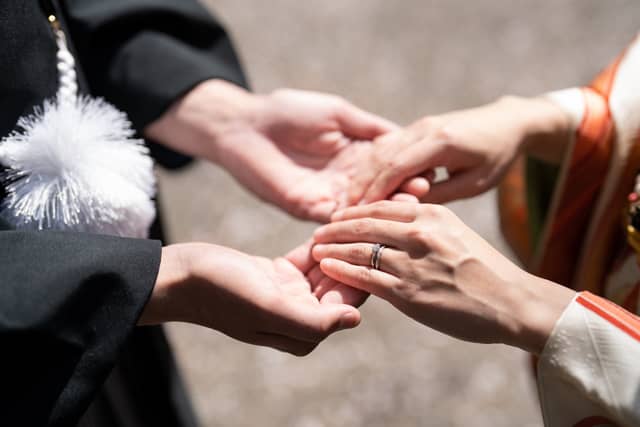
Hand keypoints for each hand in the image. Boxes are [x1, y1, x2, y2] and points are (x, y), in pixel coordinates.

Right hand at [141, 242, 360, 355]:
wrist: (179, 276)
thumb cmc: (219, 292)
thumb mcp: (267, 308)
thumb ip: (311, 320)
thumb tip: (356, 319)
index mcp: (301, 332)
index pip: (346, 304)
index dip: (364, 275)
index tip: (377, 244)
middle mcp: (298, 315)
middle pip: (340, 286)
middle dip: (356, 258)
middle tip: (374, 225)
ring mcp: (288, 294)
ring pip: (327, 270)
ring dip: (341, 248)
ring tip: (359, 220)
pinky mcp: (277, 274)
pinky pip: (308, 258)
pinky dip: (320, 243)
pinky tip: (333, 223)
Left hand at [145, 80, 425, 221]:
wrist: (246, 127)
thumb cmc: (289, 111)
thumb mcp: (337, 113)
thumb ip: (368, 127)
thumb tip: (404, 134)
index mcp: (358, 155)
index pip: (391, 166)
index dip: (409, 169)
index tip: (430, 170)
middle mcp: (350, 180)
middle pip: (382, 191)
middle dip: (403, 193)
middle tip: (425, 194)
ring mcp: (331, 197)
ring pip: (365, 209)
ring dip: (386, 210)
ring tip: (408, 208)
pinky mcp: (311, 210)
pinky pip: (339, 220)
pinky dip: (358, 221)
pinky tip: (375, 220)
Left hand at [312, 201, 574, 353]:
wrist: (511, 302)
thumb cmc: (485, 269)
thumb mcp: (456, 233)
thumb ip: (425, 225)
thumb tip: (397, 224)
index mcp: (433, 214)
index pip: (382, 206)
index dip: (354, 210)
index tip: (338, 215)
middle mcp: (420, 233)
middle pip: (365, 224)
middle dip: (336, 227)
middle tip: (318, 231)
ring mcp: (413, 262)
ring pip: (360, 249)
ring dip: (332, 248)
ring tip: (315, 248)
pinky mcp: (408, 292)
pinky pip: (365, 277)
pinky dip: (341, 270)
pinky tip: (327, 267)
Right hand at [350, 96, 571, 204]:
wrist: (507, 122)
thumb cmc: (496, 156)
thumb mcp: (474, 183)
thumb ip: (440, 194)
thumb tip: (405, 209)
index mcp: (441, 142)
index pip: (397, 167)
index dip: (375, 191)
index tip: (358, 213)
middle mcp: (425, 128)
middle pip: (381, 157)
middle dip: (360, 185)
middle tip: (343, 211)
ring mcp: (418, 124)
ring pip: (379, 150)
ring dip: (362, 175)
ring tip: (348, 201)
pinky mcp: (416, 127)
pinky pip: (387, 145)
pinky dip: (372, 165)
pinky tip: (363, 185)